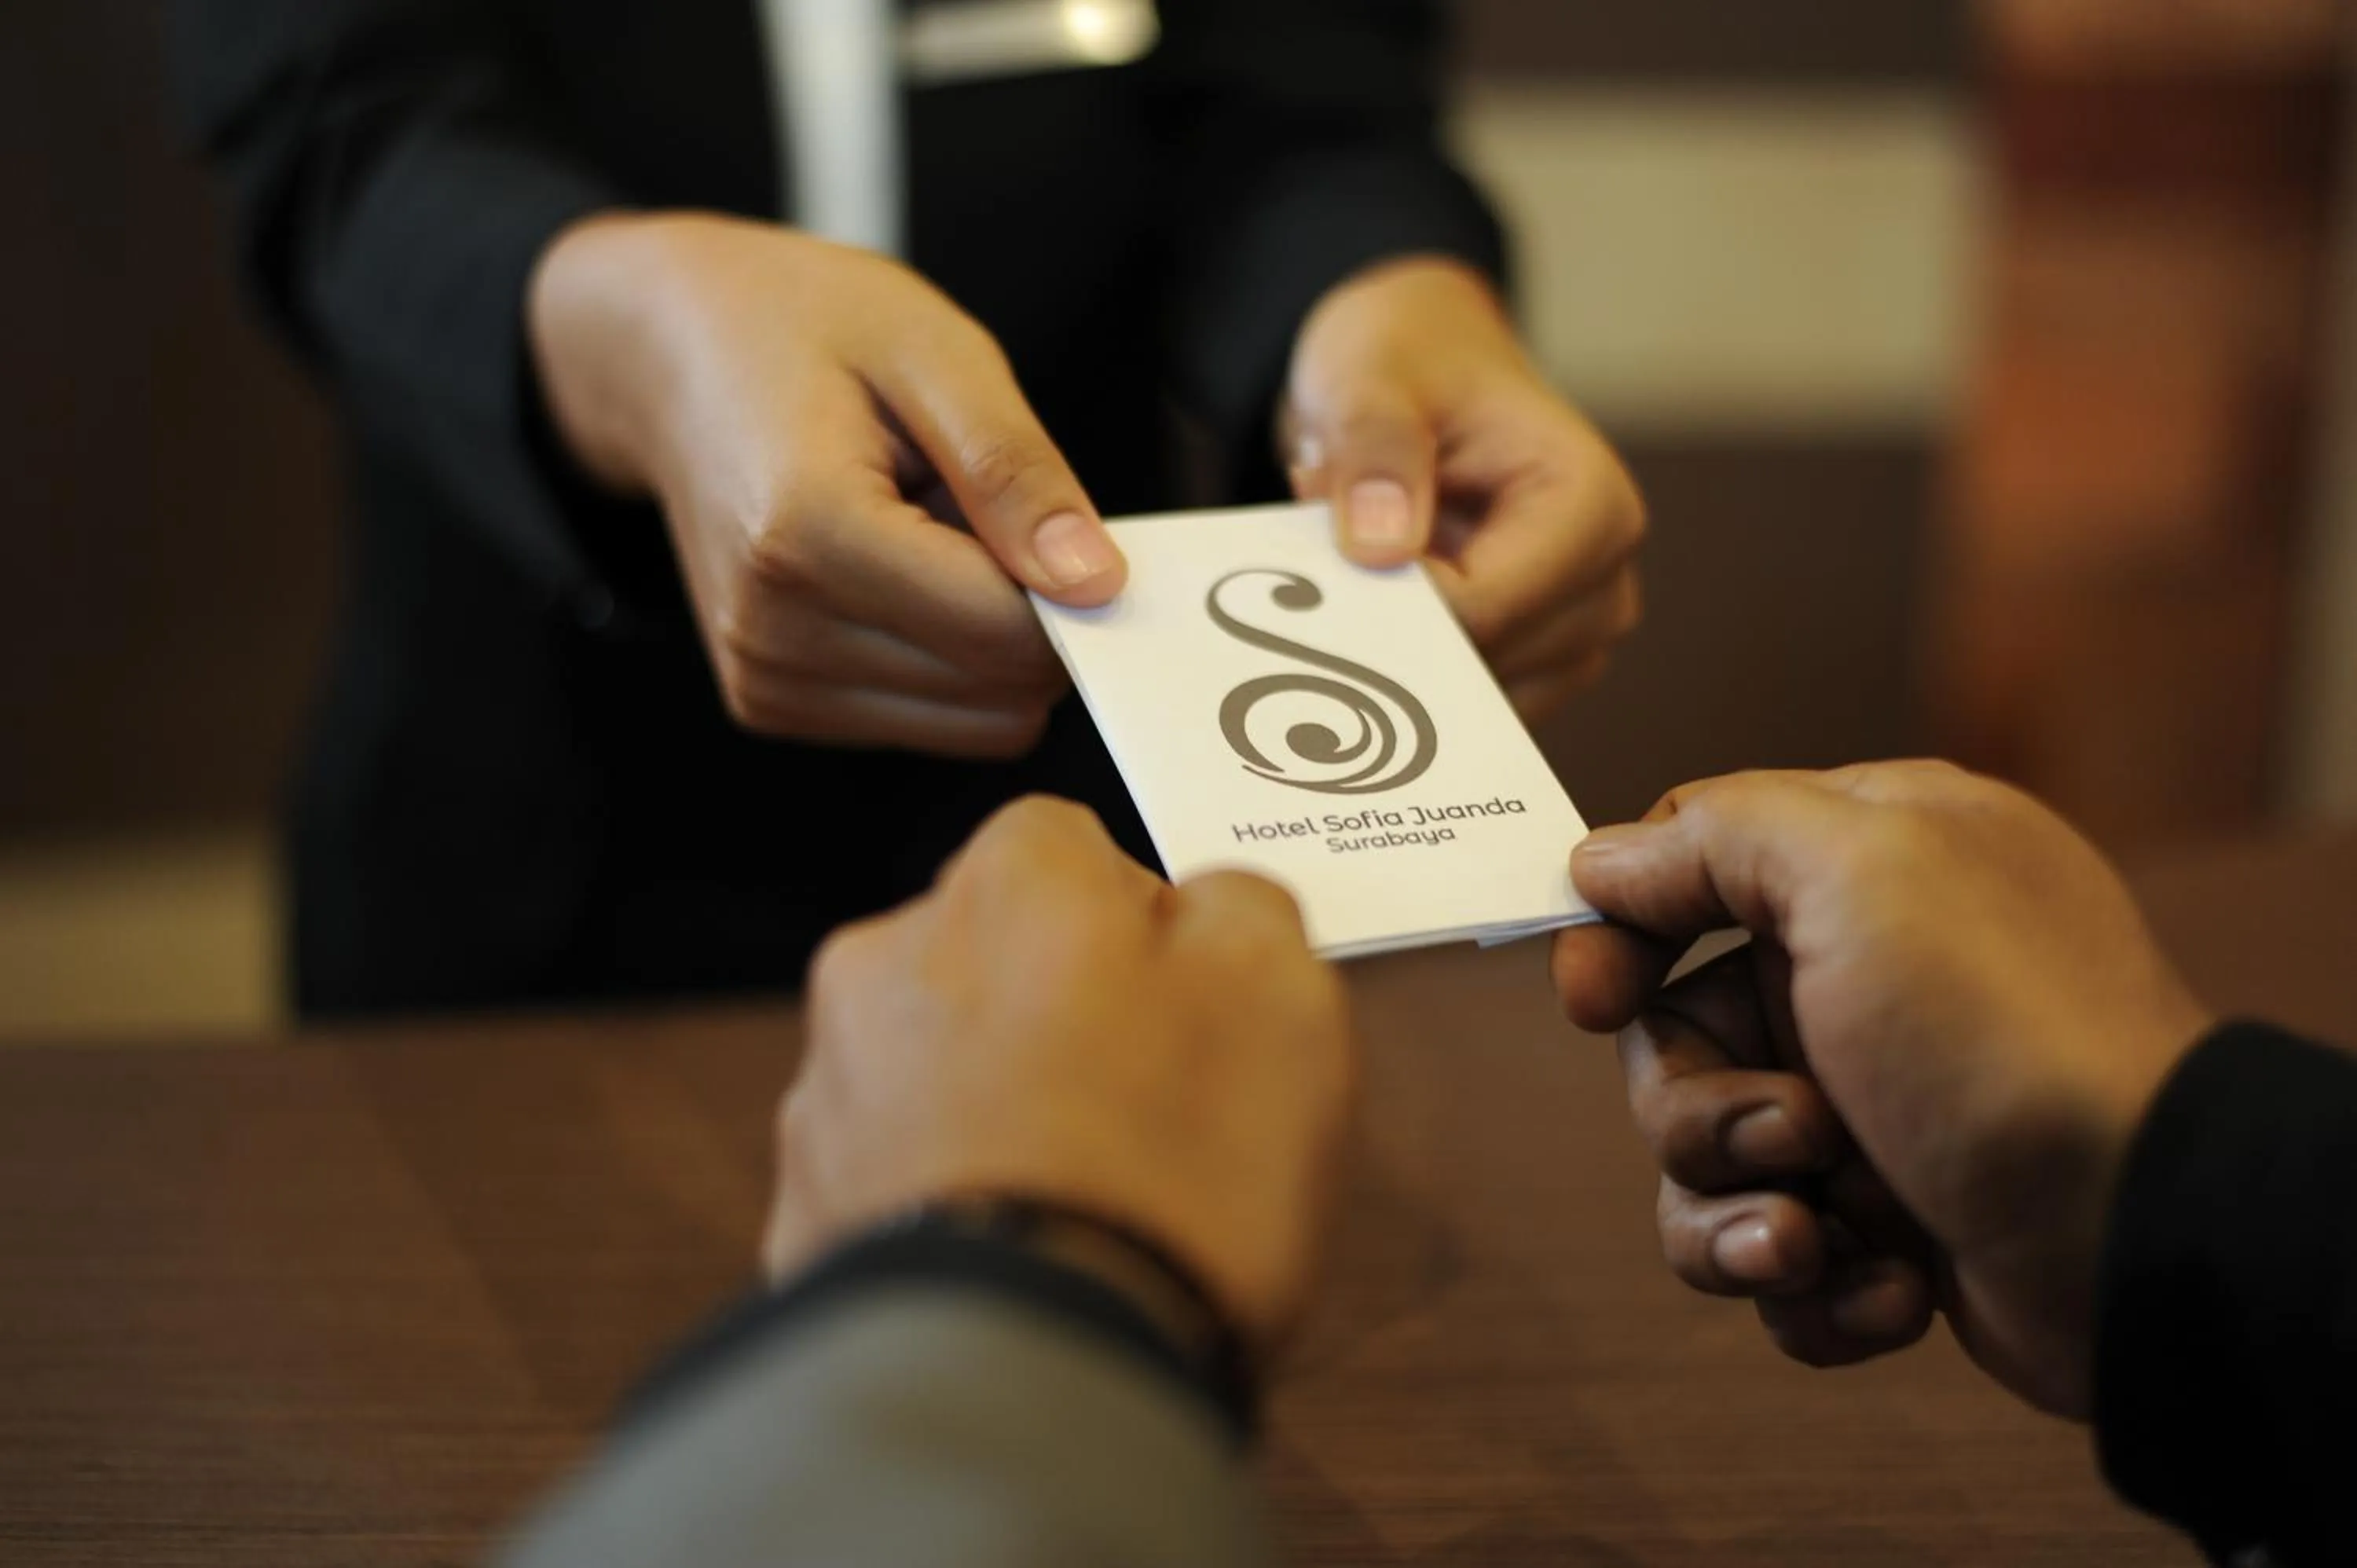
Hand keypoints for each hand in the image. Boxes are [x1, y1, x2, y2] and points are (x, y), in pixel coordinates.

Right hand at [529, 213, 1126, 758]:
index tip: (1054, 515)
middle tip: (972, 512)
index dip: (1069, 584)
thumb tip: (1096, 583)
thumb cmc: (797, 328)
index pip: (1006, 634)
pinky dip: (942, 655)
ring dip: (983, 635)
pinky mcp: (772, 704)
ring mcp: (765, 679)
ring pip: (974, 723)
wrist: (667, 353)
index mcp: (804, 533)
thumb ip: (1015, 472)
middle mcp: (772, 629)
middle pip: (998, 694)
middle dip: (1025, 609)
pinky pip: (928, 722)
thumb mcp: (931, 351)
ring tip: (923, 534)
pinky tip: (894, 571)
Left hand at [763, 798, 1355, 1352]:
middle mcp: (887, 963)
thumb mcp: (1280, 996)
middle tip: (1154, 1113)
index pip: (1072, 845)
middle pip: (994, 959)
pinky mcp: (802, 1218)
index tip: (1193, 1006)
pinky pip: (898, 1183)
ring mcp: (830, 1094)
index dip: (1143, 922)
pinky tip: (1021, 1262)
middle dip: (1061, 1015)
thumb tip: (1207, 904)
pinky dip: (952, 1208)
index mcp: (1003, 884)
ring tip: (1089, 1207)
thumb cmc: (1170, 1167)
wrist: (1028, 1369)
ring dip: (998, 1111)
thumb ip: (1242, 909)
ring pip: (937, 1071)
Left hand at [1283, 258, 1644, 718]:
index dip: (1393, 598)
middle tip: (1337, 545)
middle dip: (1391, 623)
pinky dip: (1401, 670)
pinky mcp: (1531, 672)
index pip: (1484, 610)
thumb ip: (1375, 450)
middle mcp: (1603, 588)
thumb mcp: (1375, 376)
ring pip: (1462, 704)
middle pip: (1477, 666)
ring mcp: (1572, 641)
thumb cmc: (1414, 364)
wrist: (1423, 375)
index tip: (1336, 545)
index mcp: (1593, 510)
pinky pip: (1456, 710)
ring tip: (1366, 556)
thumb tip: (1380, 545)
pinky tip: (1379, 599)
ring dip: (1392, 646)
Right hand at [1551, 762, 2214, 1417]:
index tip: (1594, 1001)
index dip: (1618, 940)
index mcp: (1867, 869)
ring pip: (1707, 1165)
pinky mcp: (1890, 1228)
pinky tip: (1895, 1290)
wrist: (2143, 1235)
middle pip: (1677, 1041)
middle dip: (1704, 1112)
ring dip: (1741, 1217)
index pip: (1684, 875)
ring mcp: (1878, 1109)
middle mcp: (1865, 980)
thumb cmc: (2003, 1033)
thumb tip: (1600, 861)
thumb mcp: (1860, 866)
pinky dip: (1816, 1290)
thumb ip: (1715, 835)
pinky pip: (1775, 1259)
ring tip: (1821, 1239)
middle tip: (1794, 1134)